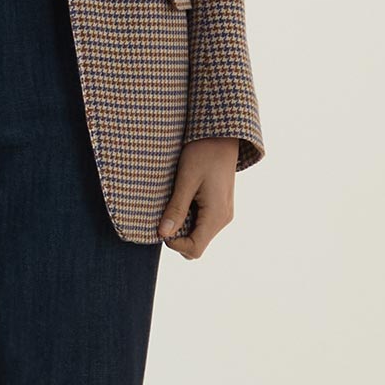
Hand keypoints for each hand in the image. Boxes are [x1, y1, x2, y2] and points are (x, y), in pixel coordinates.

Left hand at [157, 138, 238, 258]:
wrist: (221, 135)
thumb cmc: (203, 153)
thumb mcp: (186, 180)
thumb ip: (176, 209)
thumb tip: (163, 234)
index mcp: (216, 216)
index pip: (194, 249)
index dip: (174, 244)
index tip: (161, 226)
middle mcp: (223, 219)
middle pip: (196, 245)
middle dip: (177, 236)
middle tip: (165, 213)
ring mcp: (223, 213)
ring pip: (197, 235)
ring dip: (181, 226)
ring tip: (173, 203)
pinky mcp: (219, 207)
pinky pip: (201, 223)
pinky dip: (187, 218)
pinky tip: (181, 200)